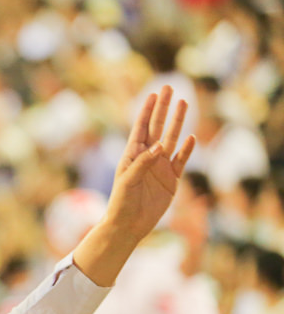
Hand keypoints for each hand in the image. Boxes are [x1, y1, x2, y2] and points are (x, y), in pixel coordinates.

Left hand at [71, 87, 194, 285]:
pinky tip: (192, 138)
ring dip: (178, 122)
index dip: (147, 111)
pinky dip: (187, 150)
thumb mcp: (128, 181)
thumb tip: (161, 146)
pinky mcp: (171, 180)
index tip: (153, 94)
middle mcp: (147, 157)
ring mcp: (160, 167)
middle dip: (163, 108)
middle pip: (158, 128)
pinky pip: (181, 161)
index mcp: (132, 155)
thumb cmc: (121, 203)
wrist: (129, 226)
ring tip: (185, 103)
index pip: (141, 128)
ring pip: (172, 139)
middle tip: (170, 87)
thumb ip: (143, 162)